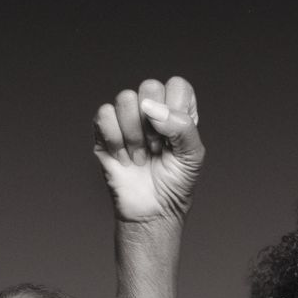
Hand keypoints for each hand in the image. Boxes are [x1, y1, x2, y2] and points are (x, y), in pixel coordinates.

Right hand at [93, 76, 203, 222]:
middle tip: (157, 148)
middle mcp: (152, 111)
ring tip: (140, 156)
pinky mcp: (105, 132)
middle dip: (154, 124)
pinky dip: (114, 139)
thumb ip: (182, 126)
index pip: (176, 86)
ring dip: (134, 134)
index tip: (175, 137)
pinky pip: (104, 115)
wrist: (152, 212)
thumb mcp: (193, 156)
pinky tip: (123, 158)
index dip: (175, 108)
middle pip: (149, 87)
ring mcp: (127, 120)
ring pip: (125, 99)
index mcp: (177, 111)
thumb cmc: (175, 185)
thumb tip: (150, 109)